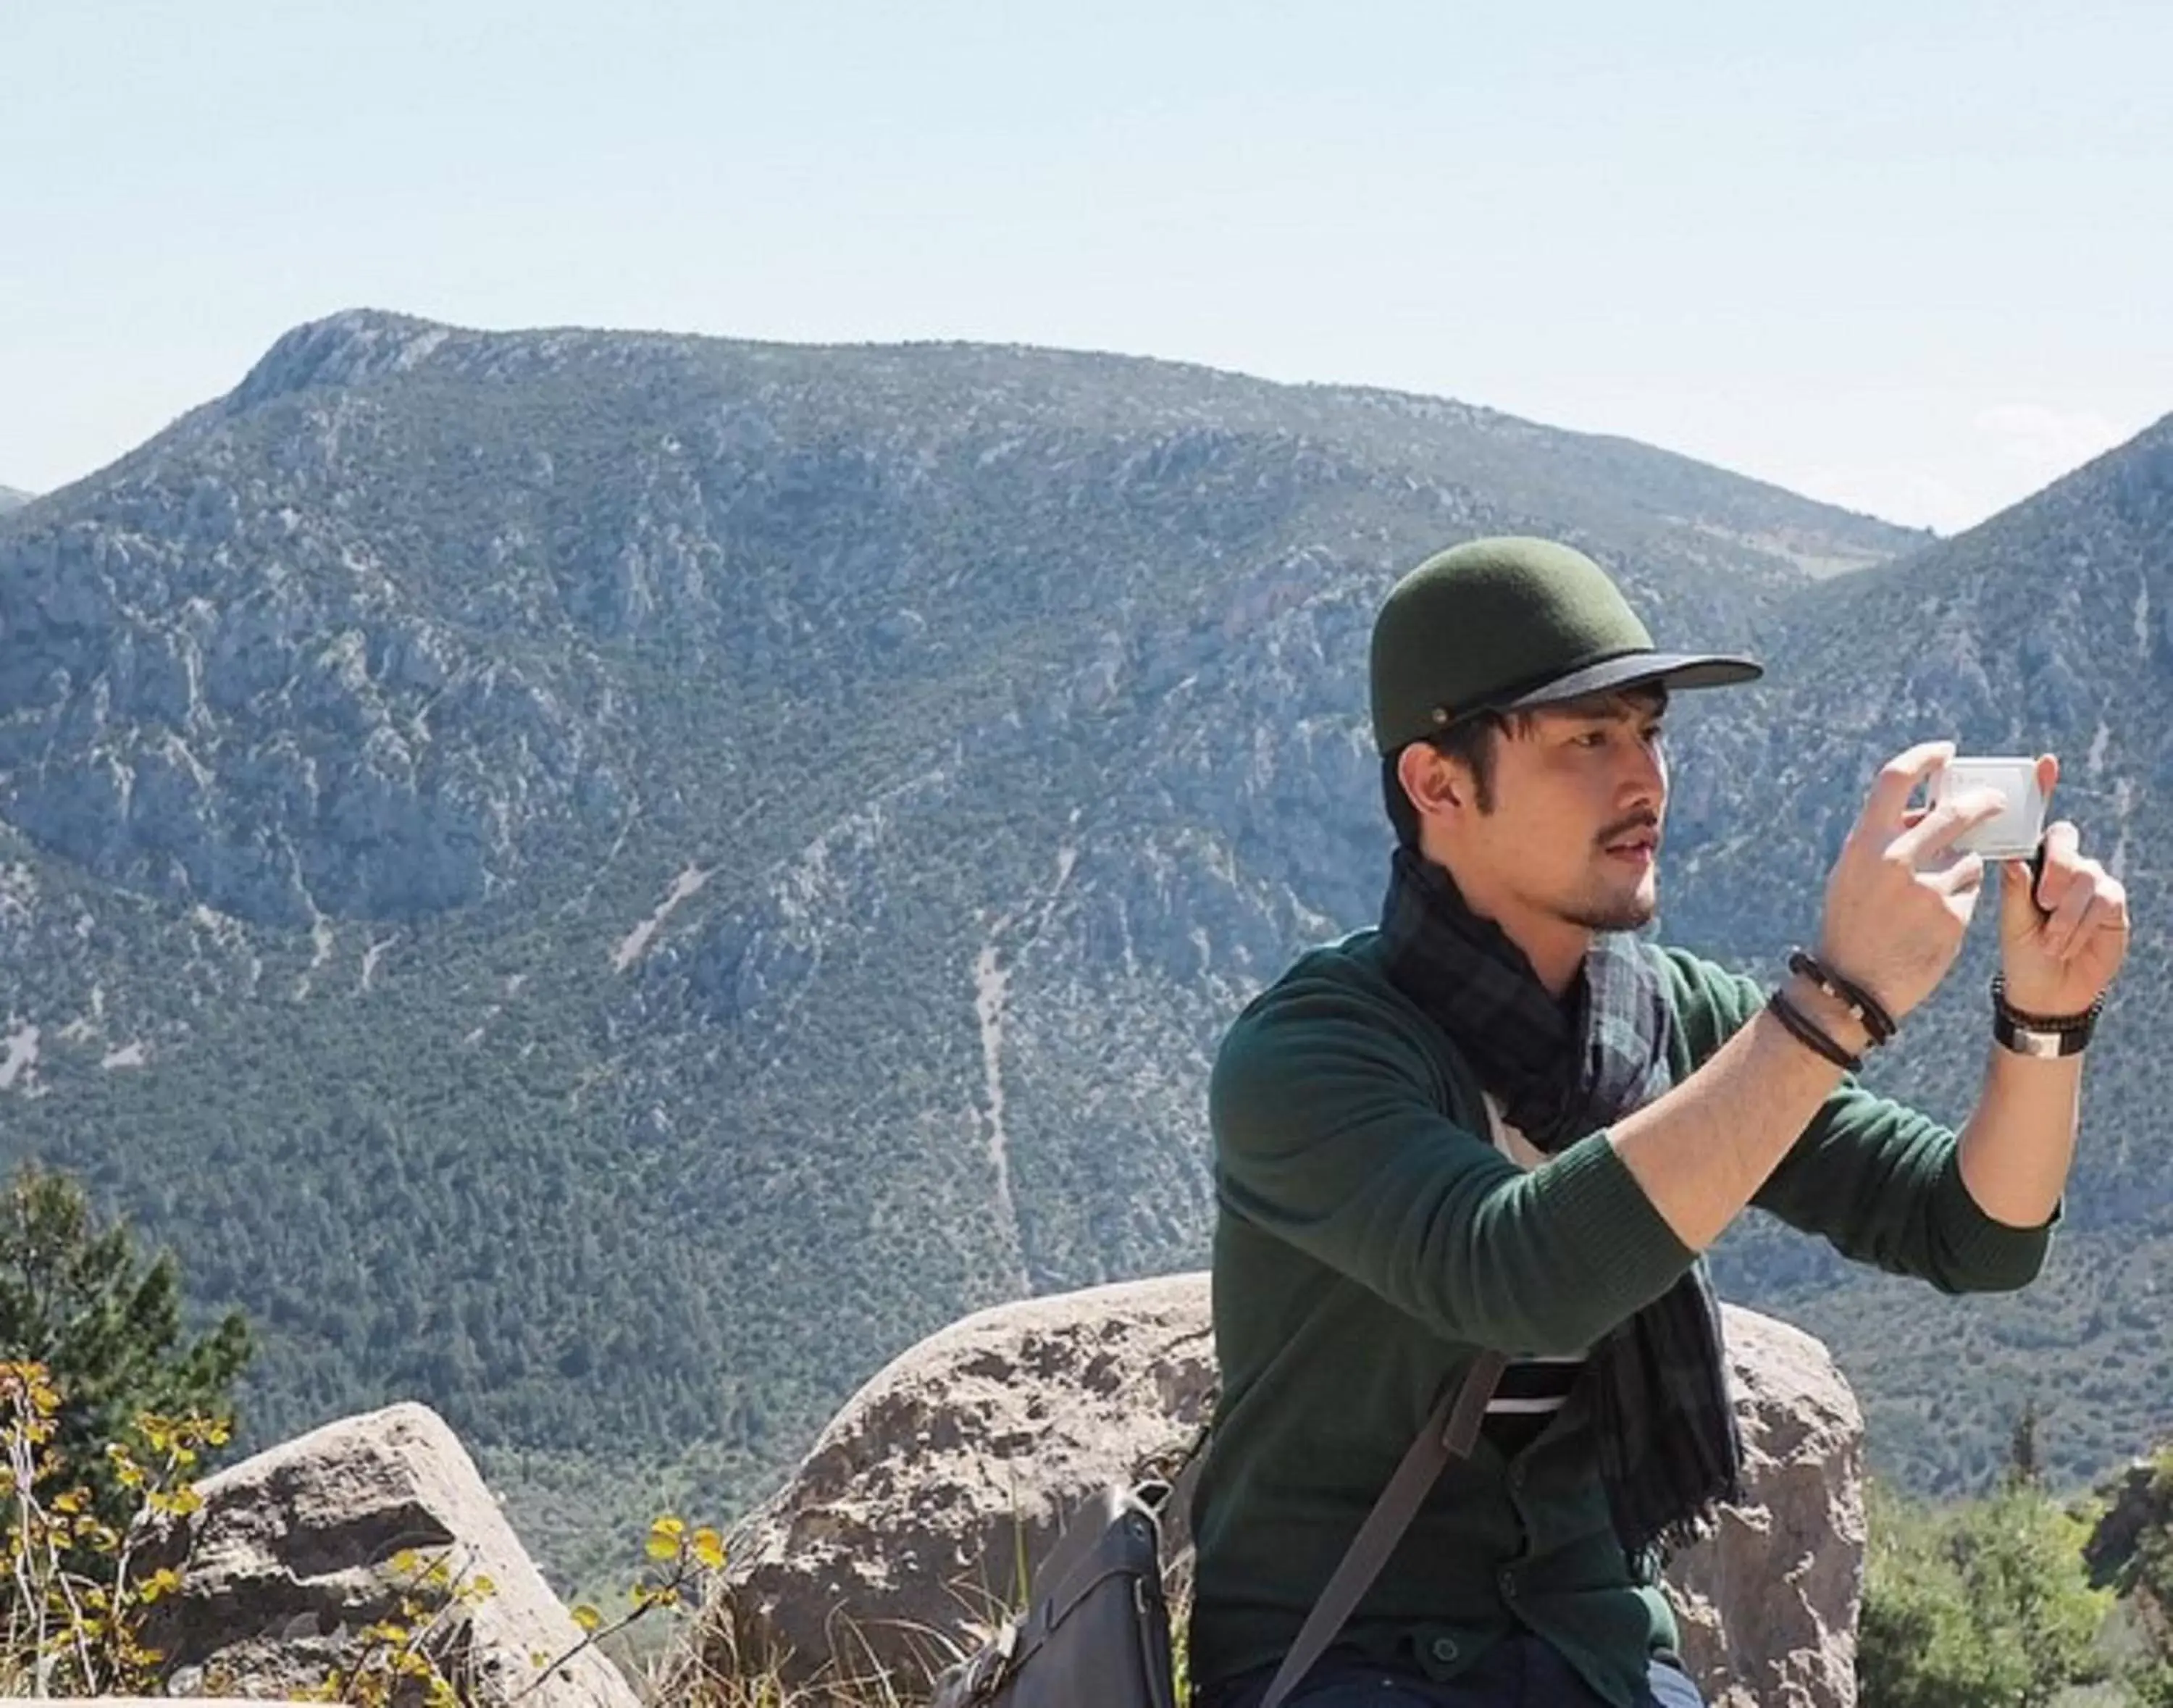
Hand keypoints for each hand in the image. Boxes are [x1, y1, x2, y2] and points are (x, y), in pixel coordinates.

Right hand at [1815, 741, 2004, 1021]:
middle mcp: (1896, 858)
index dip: (1926, 757)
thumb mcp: (1852, 873)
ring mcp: (1927, 887)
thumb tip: (1925, 809)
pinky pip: (1971, 891)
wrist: (1853, 985)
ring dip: (1963, 867)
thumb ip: (1883, 839)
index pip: (1897, 778)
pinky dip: (1961, 898)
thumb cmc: (1851, 924)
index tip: (1946, 753)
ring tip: (1933, 895)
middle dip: (1984, 803)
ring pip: (1969, 857)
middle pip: (1956, 811)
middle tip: (1997, 802)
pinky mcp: (1952, 915)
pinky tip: (1937, 920)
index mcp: (1865, 842)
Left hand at [1998, 754, 2128, 1016]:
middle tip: (2043, 903)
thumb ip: (2014, 891)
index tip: (2044, 763)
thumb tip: (2015, 861)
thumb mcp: (2011, 923)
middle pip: (2066, 839)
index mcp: (2031, 863)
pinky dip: (2083, 924)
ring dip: (2066, 914)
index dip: (2043, 790)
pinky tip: (2068, 943)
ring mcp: (2091, 881)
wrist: (2048, 991)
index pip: (2037, 822)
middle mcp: (2062, 865)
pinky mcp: (2112, 903)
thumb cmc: (2022, 953)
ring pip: (2085, 875)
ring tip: (2050, 941)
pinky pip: (2104, 899)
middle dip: (2056, 867)